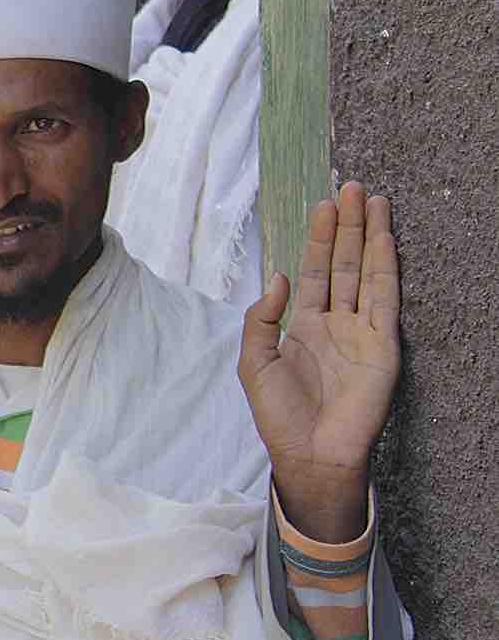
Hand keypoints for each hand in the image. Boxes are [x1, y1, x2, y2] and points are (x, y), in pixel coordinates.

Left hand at [239, 182, 400, 542]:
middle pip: (341, 263)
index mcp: (303, 326)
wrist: (309, 452)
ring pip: (365, 272)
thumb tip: (279, 277)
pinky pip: (385, 297)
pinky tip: (385, 239)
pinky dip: (385, 266)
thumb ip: (262, 318)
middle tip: (351, 187)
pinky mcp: (383, 344)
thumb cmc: (279, 415)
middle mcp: (335, 322)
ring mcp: (361, 331)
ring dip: (369, 236)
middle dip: (347, 226)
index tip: (324, 205)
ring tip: (372, 199)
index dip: (317, 239)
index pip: (312, 271)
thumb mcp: (254, 363)